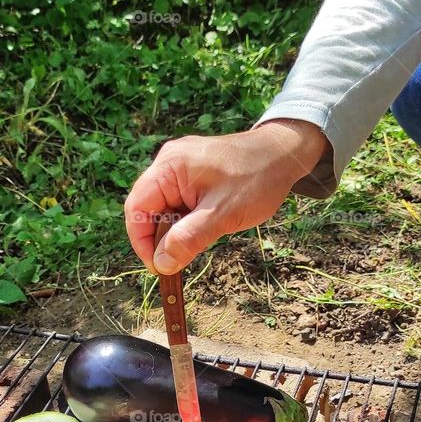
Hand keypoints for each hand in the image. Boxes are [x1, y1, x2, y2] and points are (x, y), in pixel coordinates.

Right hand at [124, 119, 328, 272]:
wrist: (284, 155)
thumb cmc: (257, 179)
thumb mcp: (223, 214)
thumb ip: (189, 238)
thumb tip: (161, 264)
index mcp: (169, 166)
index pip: (136, 207)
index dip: (141, 241)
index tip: (157, 266)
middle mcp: (169, 162)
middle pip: (147, 208)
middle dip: (159, 237)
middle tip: (178, 260)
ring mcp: (180, 166)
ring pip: (163, 207)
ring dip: (175, 230)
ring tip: (198, 241)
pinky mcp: (193, 173)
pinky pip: (178, 201)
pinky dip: (186, 220)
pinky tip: (204, 228)